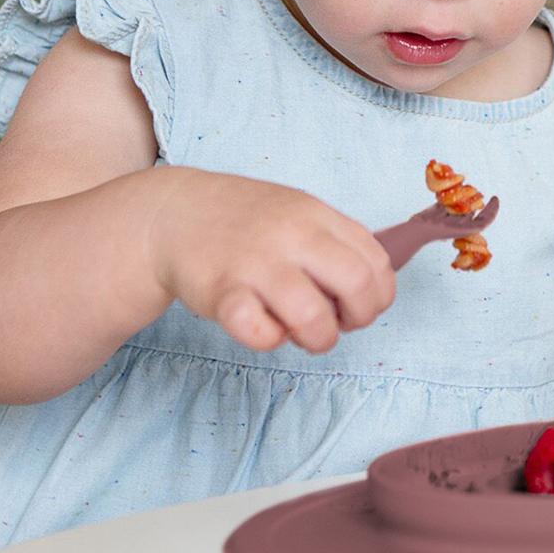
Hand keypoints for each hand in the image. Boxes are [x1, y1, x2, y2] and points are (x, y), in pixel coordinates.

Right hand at [145, 167, 394, 353]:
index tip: (358, 305)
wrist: (175, 212)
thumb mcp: (298, 212)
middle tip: (337, 323)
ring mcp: (257, 263)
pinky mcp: (222, 292)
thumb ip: (335, 242)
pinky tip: (262, 326)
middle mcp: (292, 235)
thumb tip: (373, 287)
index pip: (377, 261)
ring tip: (301, 332)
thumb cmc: (246, 221)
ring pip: (314, 316)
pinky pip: (260, 333)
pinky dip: (269, 340)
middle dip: (359, 318)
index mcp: (318, 214)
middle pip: (357, 284)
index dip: (378, 295)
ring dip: (318, 338)